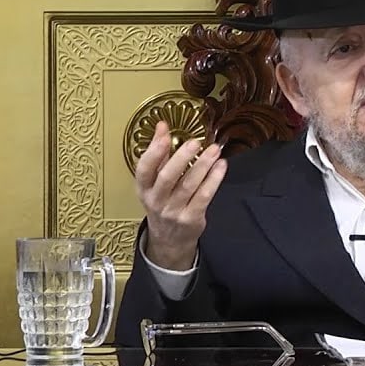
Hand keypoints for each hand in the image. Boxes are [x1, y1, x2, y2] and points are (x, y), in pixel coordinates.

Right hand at [135, 121, 227, 269]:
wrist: (169, 239)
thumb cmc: (162, 203)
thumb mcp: (153, 181)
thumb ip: (158, 152)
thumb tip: (161, 126)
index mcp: (144, 189)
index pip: (144, 169)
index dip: (154, 152)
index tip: (166, 135)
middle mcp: (157, 201)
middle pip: (167, 177)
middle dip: (182, 158)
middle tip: (195, 142)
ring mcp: (174, 211)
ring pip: (189, 185)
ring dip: (203, 165)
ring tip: (214, 149)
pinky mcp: (191, 218)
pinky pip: (204, 196)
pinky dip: (214, 180)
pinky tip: (221, 166)